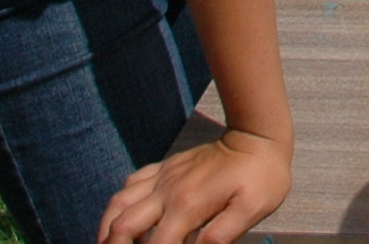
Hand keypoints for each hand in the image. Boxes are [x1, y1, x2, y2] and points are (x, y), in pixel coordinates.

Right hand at [97, 127, 290, 243]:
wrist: (258, 135)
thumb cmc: (261, 176)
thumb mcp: (252, 209)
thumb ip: (221, 235)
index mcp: (187, 206)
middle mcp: (167, 191)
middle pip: (122, 226)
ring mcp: (164, 177)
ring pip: (118, 203)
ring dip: (107, 228)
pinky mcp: (166, 167)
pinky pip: (131, 183)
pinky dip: (120, 203)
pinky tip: (123, 215)